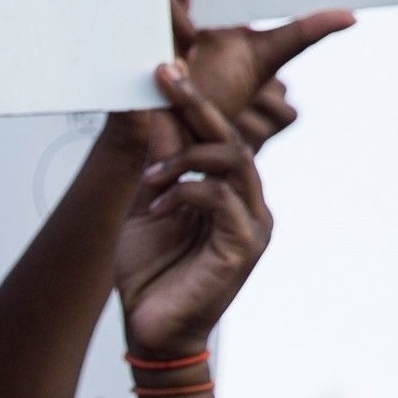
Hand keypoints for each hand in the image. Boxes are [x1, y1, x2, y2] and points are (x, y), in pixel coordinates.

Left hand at [117, 63, 272, 363]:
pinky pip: (223, 200)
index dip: (192, 99)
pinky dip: (188, 193)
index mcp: (225, 190)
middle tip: (166, 74)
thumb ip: (157, 165)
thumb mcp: (146, 205)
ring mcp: (251, 223)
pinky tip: (159, 206)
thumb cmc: (149, 273)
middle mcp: (246, 202)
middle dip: (196, 103)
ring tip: (152, 175)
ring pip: (232, 162)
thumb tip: (153, 111)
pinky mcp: (244, 247)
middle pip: (230, 138)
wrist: (150, 330)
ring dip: (187, 158)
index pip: (214, 135)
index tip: (165, 67)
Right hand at [145, 0, 346, 156]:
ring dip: (168, 4)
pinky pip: (126, 14)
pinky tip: (170, 54)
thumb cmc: (216, 96)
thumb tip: (351, 15)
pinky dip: (154, 27)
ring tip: (188, 41)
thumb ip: (302, 32)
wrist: (180, 137)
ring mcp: (134, 16)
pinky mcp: (117, 41)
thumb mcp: (264, 57)